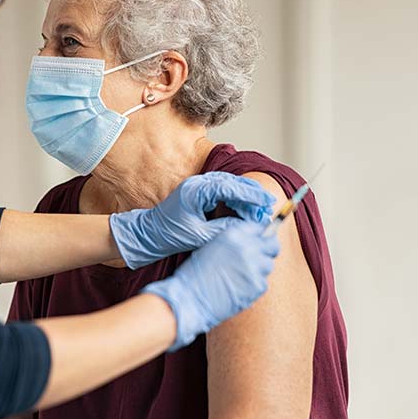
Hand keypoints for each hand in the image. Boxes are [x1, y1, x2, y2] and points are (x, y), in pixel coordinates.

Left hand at [109, 171, 274, 268]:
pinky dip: (235, 199)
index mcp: (195, 191)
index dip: (251, 195)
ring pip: (229, 186)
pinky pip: (222, 191)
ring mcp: (197, 186)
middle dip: (252, 194)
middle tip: (268, 206)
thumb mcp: (200, 236)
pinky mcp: (198, 193)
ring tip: (260, 210)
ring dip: (245, 197)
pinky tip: (245, 210)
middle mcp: (197, 184)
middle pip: (232, 182)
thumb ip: (224, 229)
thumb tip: (248, 227)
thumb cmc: (169, 235)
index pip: (230, 187)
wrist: (149, 234)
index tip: (266, 202)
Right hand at [142, 220, 278, 350]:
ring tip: (241, 276)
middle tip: (259, 258)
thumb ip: (233, 242)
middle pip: (272, 245)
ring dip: (259, 269)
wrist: (190, 298)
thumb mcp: (212, 246)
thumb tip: (253, 242)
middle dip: (268, 250)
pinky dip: (253, 286)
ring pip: (268, 265)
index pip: (259, 228)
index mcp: (233, 234)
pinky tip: (238, 288)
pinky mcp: (258, 286)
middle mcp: (247, 247)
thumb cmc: (195, 274)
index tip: (258, 242)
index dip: (259, 236)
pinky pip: (263, 283)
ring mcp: (254, 267)